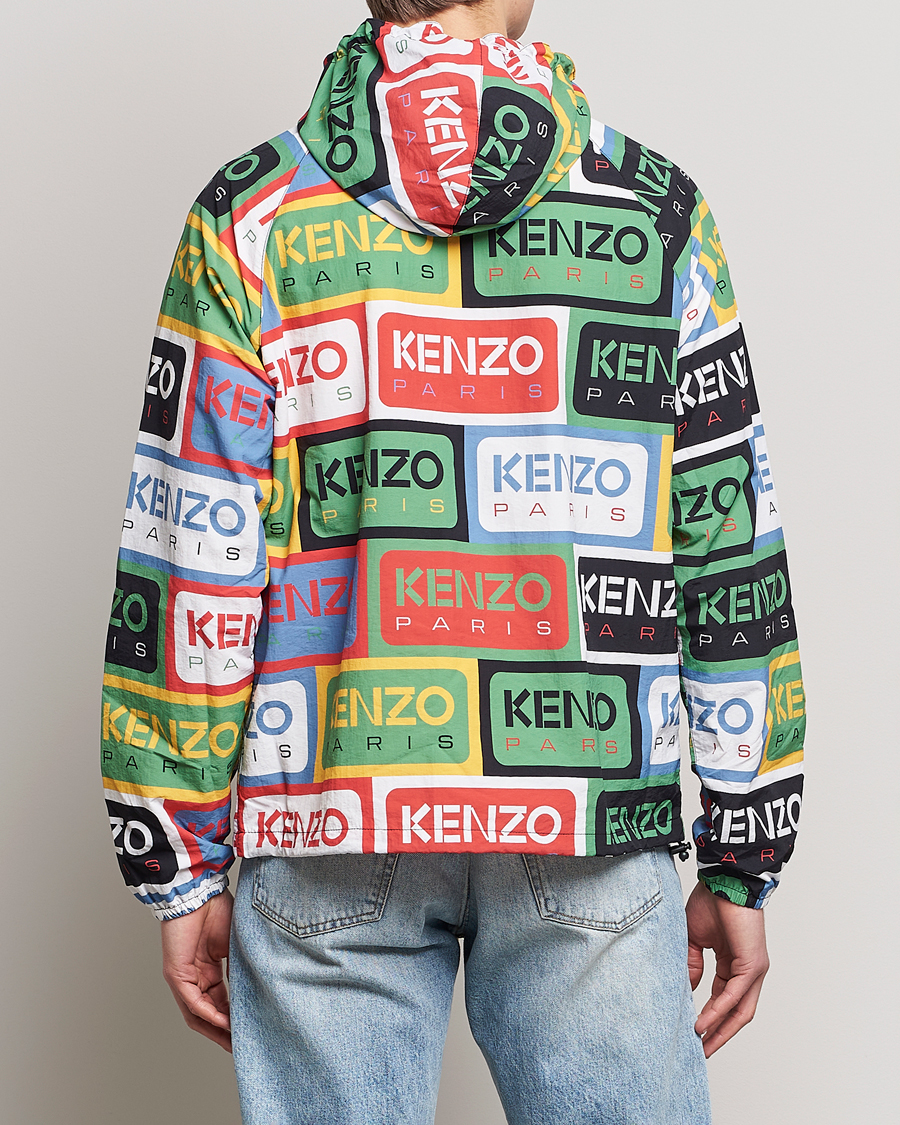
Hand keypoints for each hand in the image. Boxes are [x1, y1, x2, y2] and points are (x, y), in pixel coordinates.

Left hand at [161, 889, 233, 1051]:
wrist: (199, 892)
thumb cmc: (217, 910)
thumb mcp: (235, 945)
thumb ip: (239, 969)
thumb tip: (254, 991)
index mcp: (207, 971)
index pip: (220, 1003)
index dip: (234, 1019)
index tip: (249, 1031)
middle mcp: (193, 979)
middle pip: (207, 1015)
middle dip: (225, 1033)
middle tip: (241, 1047)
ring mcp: (183, 979)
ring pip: (198, 1014)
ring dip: (216, 1030)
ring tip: (234, 1042)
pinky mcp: (176, 975)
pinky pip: (194, 1002)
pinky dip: (210, 1014)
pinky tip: (226, 1022)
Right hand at [685, 881, 769, 1056]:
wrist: (725, 880)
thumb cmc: (711, 901)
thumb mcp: (694, 938)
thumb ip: (692, 964)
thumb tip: (688, 989)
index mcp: (735, 963)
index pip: (724, 999)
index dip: (710, 1018)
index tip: (693, 1033)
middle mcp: (748, 971)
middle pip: (737, 1012)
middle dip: (719, 1033)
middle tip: (702, 1051)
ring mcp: (753, 969)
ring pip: (740, 1010)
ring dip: (721, 1029)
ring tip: (703, 1045)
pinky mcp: (753, 965)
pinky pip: (734, 995)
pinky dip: (719, 1011)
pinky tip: (703, 1022)